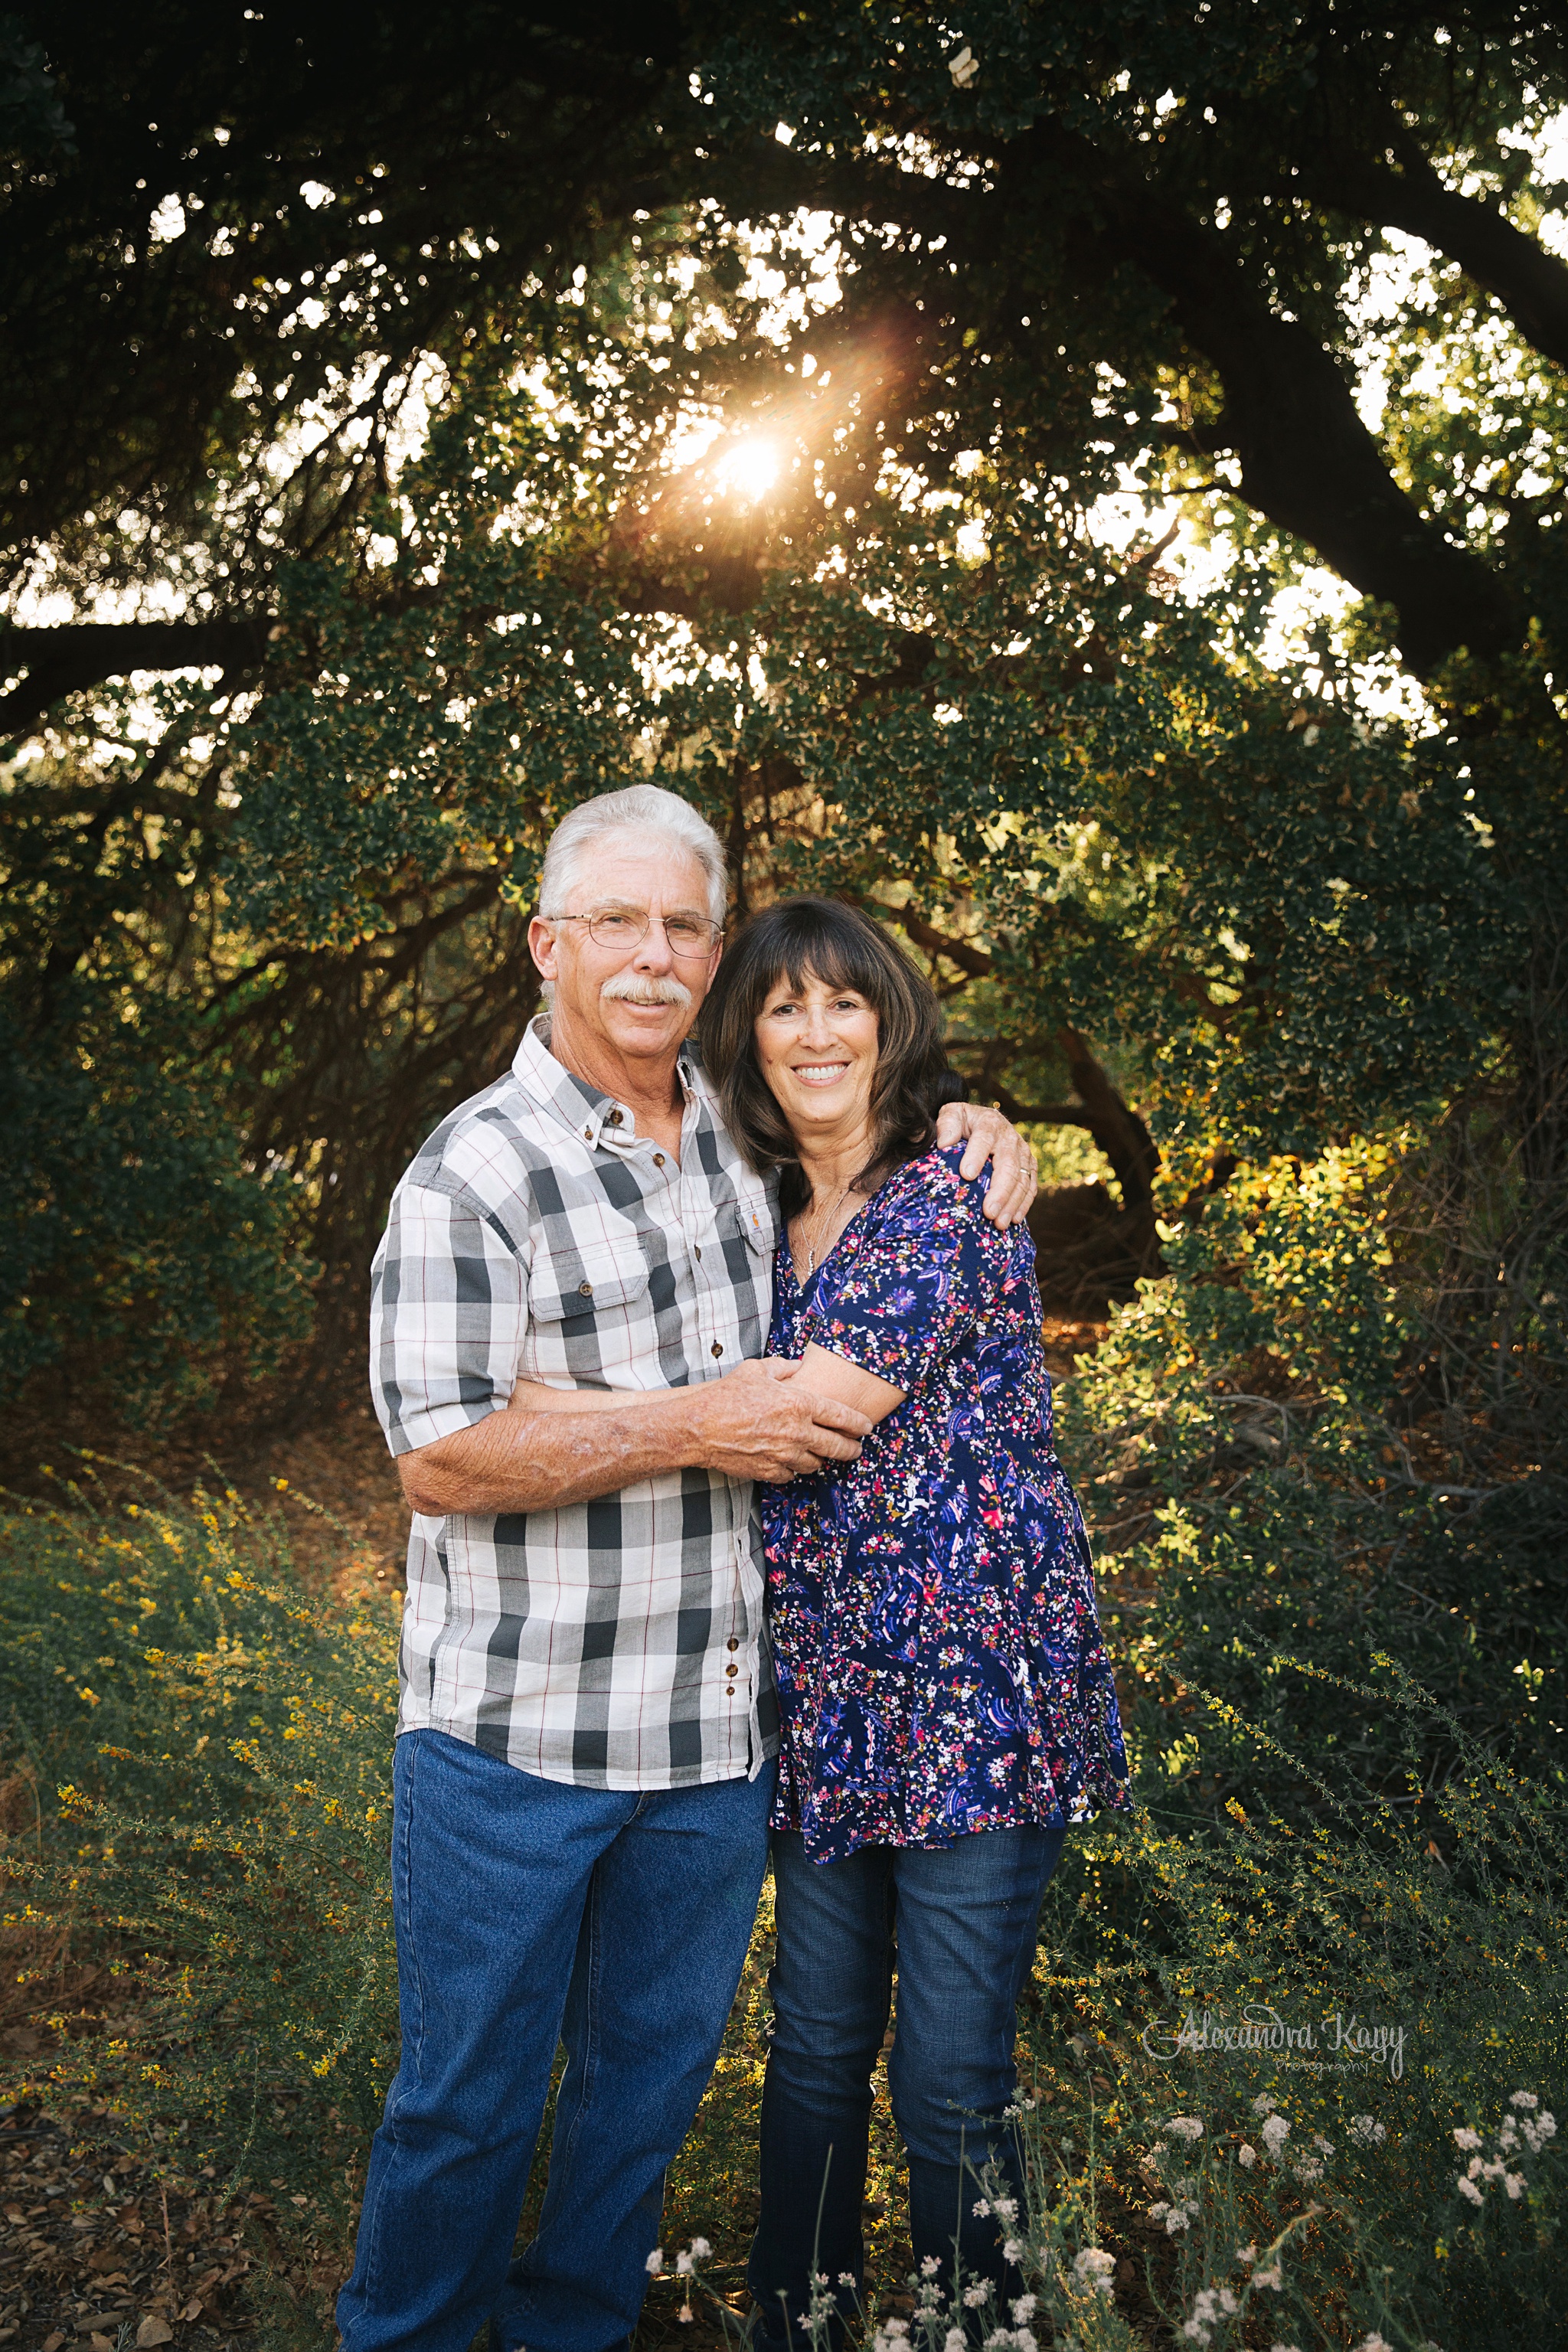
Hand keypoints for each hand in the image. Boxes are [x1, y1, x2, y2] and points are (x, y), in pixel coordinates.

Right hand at [689, 1357, 870, 1482]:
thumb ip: (784, 1368)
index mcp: (799, 1404)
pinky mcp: (770, 1472)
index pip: (842, 1417)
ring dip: (822, 1459)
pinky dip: (796, 1469)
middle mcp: (797, 1432)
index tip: (867, 1427)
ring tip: (823, 1455)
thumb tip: (799, 1365)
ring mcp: (785, 1456)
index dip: (859, 1424)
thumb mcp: (757, 1371)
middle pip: (838, 1447)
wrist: (698, 1427)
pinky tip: (792, 1461)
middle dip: (852, 1449)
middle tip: (856, 1448)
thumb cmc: (726, 1396)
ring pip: (817, 1464)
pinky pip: (794, 1475)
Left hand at [933, 1099, 1038, 1225]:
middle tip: (988, 1213)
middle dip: (999, 1191)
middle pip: (1008, 1165)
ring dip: (1012, 1203)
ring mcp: (1022, 1152)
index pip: (983, 1139)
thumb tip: (944, 1143)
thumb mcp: (952, 1114)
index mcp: (989, 1123)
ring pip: (1022, 1179)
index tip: (966, 1175)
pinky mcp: (1029, 1165)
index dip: (976, 1156)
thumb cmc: (963, 1121)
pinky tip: (1014, 1220)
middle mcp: (1009, 1138)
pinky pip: (1030, 1186)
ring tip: (999, 1223)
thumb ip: (947, 1124)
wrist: (984, 1119)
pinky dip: (1024, 1204)